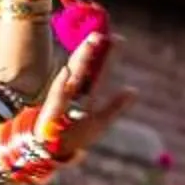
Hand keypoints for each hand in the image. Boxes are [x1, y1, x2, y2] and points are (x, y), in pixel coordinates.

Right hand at [29, 33, 135, 158]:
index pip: (97, 69)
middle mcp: (72, 91)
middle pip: (84, 66)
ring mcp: (61, 99)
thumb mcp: (100, 121)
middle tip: (101, 33)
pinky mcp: (50, 111)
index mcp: (85, 91)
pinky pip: (57, 96)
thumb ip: (115, 106)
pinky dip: (61, 84)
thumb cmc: (75, 134)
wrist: (51, 151)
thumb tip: (134, 91)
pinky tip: (66, 71)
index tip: (118, 38)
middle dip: (91, 49)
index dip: (107, 55)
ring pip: (72, 75)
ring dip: (80, 59)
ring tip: (90, 42)